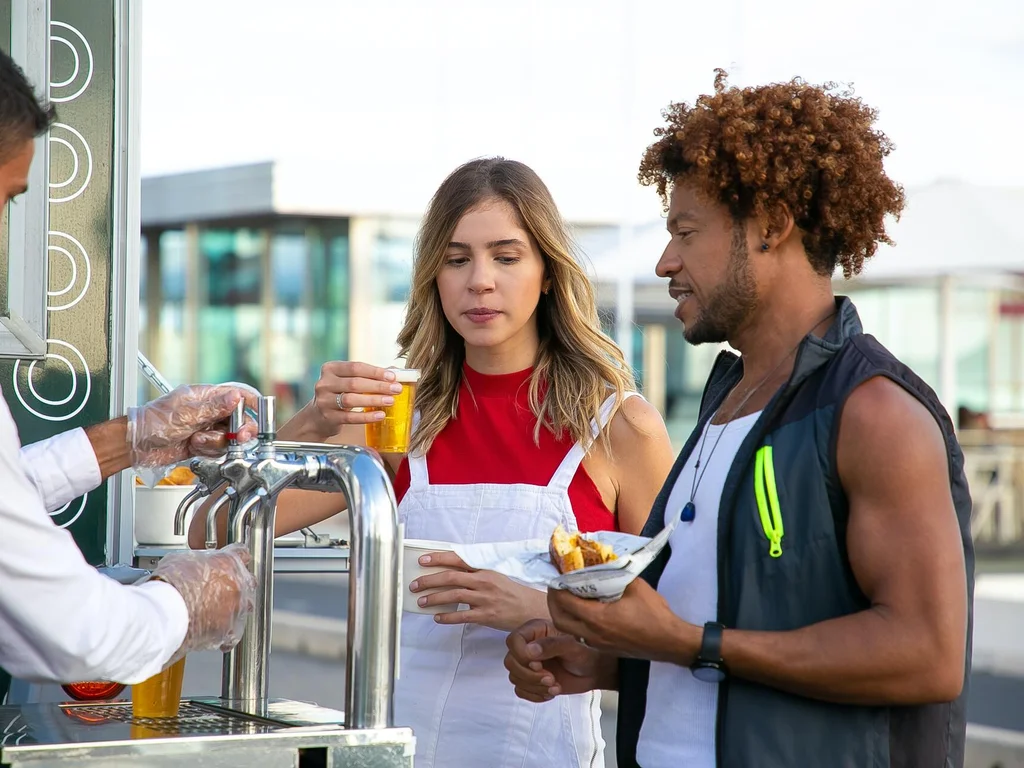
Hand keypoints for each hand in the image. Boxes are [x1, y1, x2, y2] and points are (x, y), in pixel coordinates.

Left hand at [127, 383, 259, 467]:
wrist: (137, 444)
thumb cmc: (155, 422)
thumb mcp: (187, 413)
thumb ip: (215, 407)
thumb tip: (236, 397)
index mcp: (207, 397)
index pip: (237, 396)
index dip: (252, 404)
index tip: (261, 414)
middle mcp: (209, 412)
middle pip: (238, 421)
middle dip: (238, 431)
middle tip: (237, 437)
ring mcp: (206, 428)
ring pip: (229, 438)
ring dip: (216, 443)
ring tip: (198, 441)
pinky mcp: (202, 443)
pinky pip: (217, 449)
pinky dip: (208, 451)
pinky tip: (195, 447)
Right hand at [148, 544, 256, 658]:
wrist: (166, 612)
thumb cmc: (171, 585)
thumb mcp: (183, 560)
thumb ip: (199, 562)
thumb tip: (195, 565)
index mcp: (228, 563)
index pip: (241, 554)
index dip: (237, 557)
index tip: (232, 561)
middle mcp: (237, 585)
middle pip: (248, 581)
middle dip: (237, 584)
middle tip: (220, 587)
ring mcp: (235, 608)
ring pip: (245, 607)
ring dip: (235, 607)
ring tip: (216, 610)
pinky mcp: (227, 630)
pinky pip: (232, 632)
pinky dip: (225, 632)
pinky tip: (213, 630)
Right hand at [302, 362, 405, 439]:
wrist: (317, 416)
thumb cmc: (339, 394)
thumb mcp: (348, 381)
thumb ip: (368, 375)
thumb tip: (395, 372)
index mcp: (330, 368)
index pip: (356, 367)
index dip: (375, 372)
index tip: (392, 377)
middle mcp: (324, 383)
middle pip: (354, 383)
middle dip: (378, 386)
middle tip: (396, 389)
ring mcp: (324, 401)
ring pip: (351, 399)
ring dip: (373, 400)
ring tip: (390, 401)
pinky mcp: (328, 417)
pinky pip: (350, 418)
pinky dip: (366, 416)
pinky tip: (380, 415)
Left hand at [411, 551, 547, 631]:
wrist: (531, 609)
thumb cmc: (512, 594)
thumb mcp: (495, 577)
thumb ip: (475, 576)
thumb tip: (451, 576)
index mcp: (485, 570)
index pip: (458, 560)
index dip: (439, 559)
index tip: (423, 560)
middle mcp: (484, 582)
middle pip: (451, 578)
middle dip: (430, 580)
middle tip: (415, 584)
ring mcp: (485, 599)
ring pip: (454, 596)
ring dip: (434, 598)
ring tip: (421, 601)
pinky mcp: (486, 616)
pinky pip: (462, 616)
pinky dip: (447, 617)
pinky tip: (437, 618)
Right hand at [504, 619, 611, 702]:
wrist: (592, 672)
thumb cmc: (584, 654)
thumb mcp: (572, 647)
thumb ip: (552, 645)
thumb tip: (530, 651)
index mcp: (535, 631)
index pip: (513, 640)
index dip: (521, 655)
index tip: (539, 664)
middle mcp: (527, 646)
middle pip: (510, 662)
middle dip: (530, 675)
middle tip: (551, 679)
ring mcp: (527, 664)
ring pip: (515, 678)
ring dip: (535, 686)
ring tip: (555, 686)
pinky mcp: (529, 680)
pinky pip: (520, 691)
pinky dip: (534, 695)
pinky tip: (551, 692)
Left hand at [547, 578, 698, 664]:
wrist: (669, 642)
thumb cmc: (654, 614)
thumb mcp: (634, 586)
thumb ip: (614, 574)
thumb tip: (602, 562)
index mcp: (597, 618)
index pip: (565, 602)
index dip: (557, 587)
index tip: (556, 574)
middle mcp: (592, 633)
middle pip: (559, 619)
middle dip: (553, 602)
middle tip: (557, 586)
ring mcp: (597, 644)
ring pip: (568, 630)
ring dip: (562, 613)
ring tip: (567, 597)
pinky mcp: (603, 648)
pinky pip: (579, 635)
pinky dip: (574, 623)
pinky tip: (584, 611)